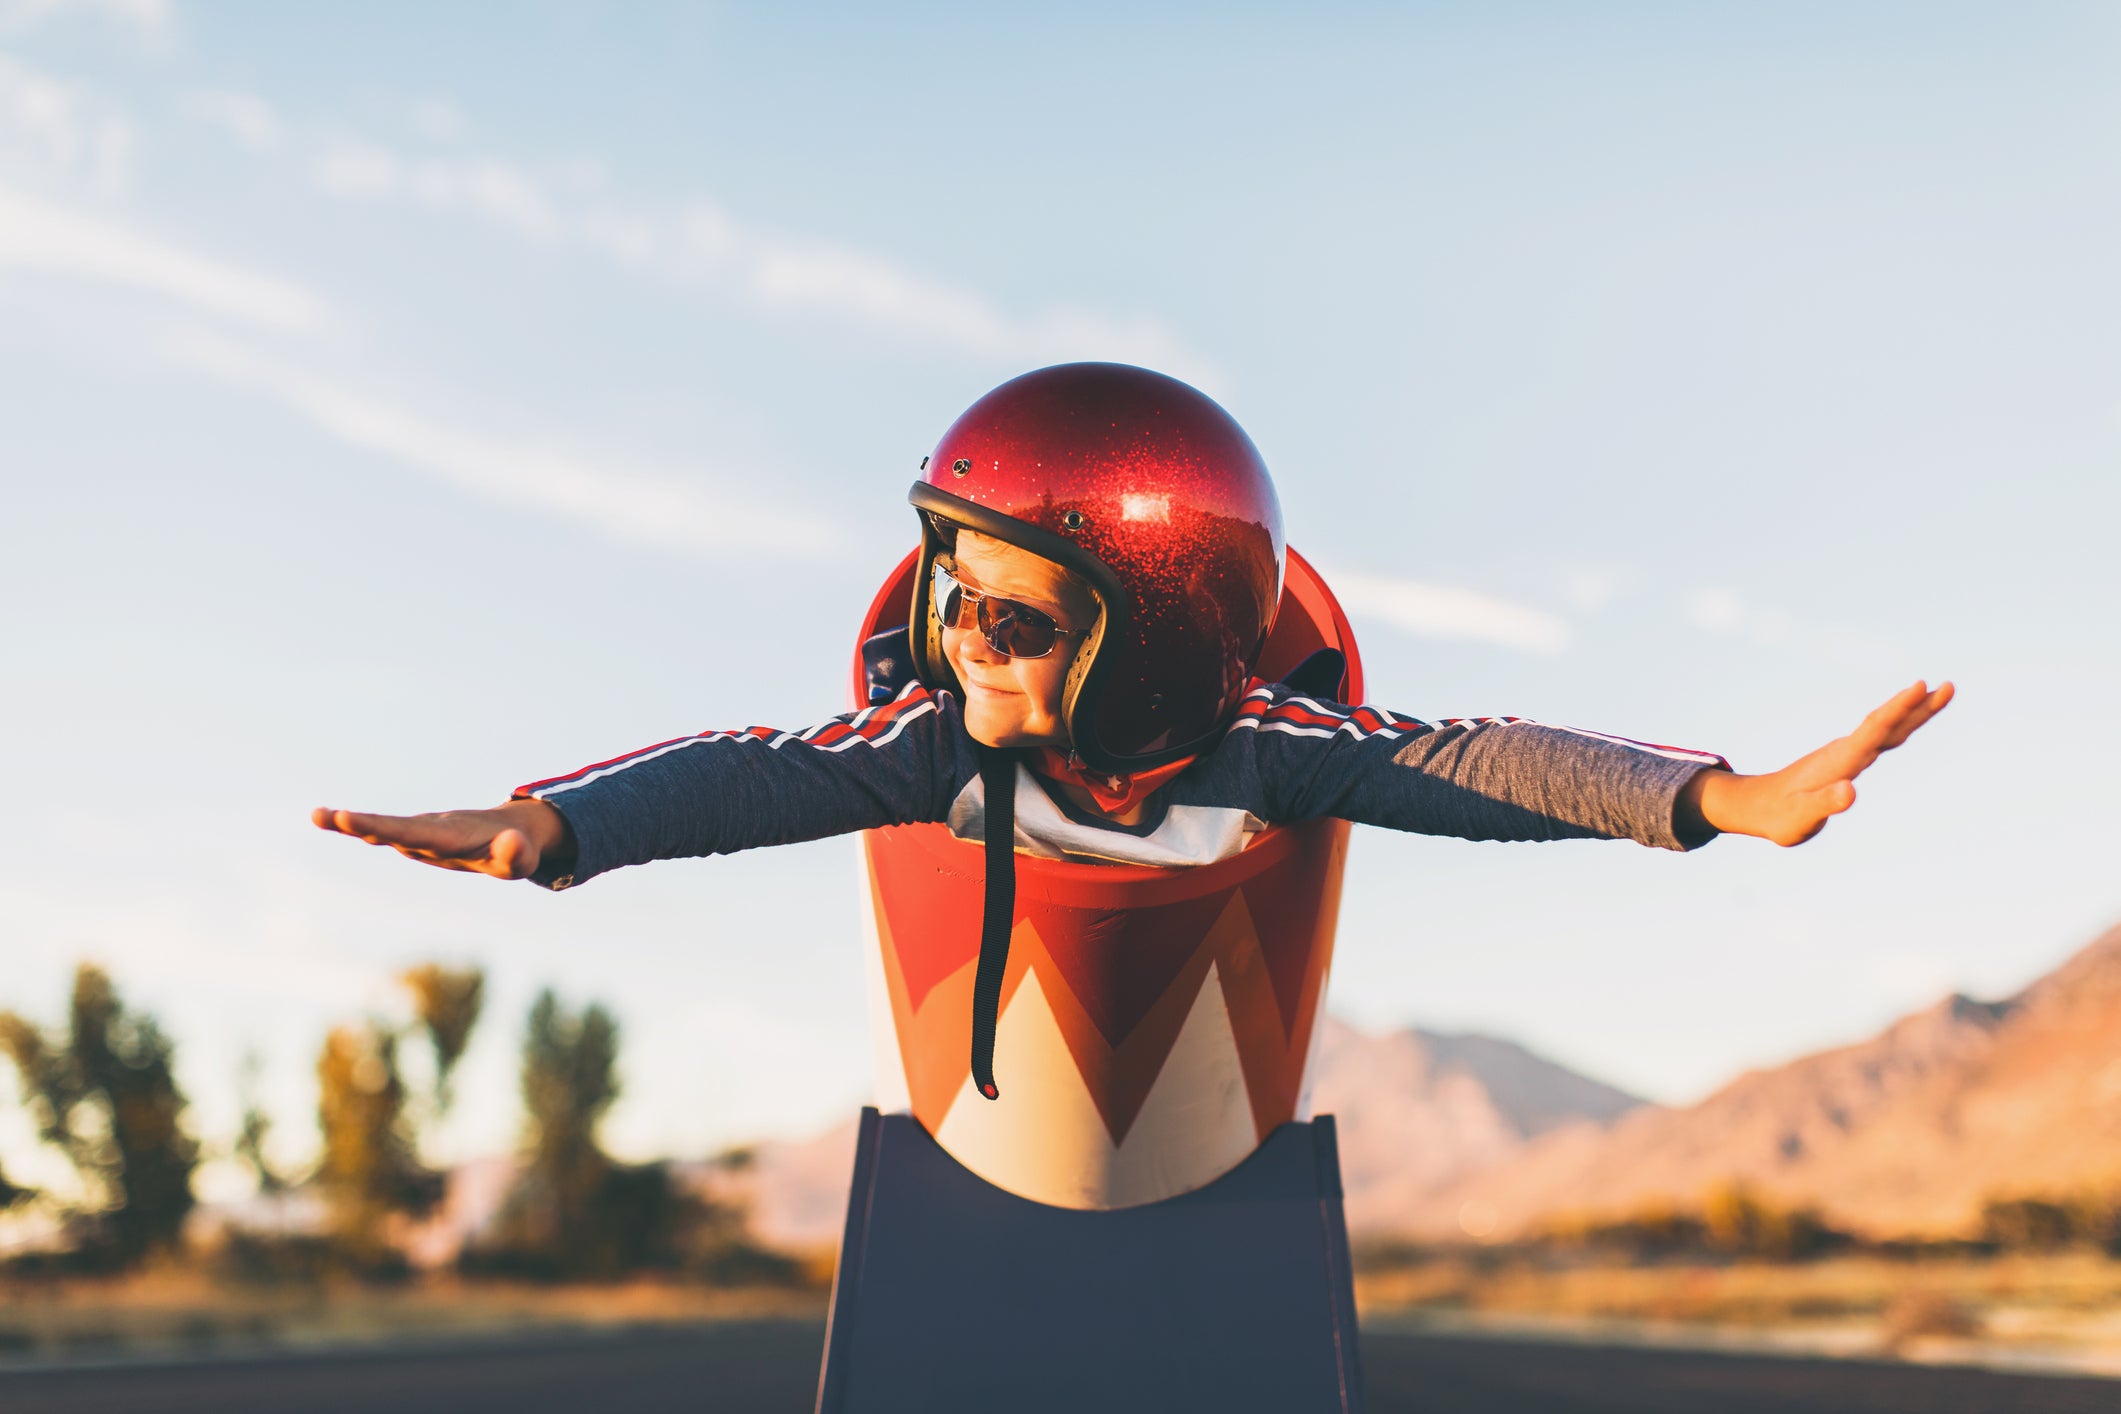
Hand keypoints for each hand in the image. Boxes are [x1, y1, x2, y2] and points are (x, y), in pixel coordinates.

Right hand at [311, 797, 568, 879]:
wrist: (514, 832)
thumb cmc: (517, 851)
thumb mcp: (522, 859)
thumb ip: (515, 854)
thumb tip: (511, 844)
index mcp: (450, 837)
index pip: (413, 834)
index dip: (384, 828)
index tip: (351, 818)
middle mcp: (431, 830)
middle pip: (392, 827)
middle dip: (361, 823)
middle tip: (323, 814)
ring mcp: (422, 834)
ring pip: (385, 827)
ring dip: (353, 823)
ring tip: (318, 814)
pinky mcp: (417, 838)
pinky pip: (387, 832)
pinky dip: (363, 827)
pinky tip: (336, 821)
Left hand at [1679, 680, 1953, 846]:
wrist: (1757, 805)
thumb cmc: (1779, 816)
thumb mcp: (1800, 817)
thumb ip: (1825, 804)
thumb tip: (1851, 791)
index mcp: (1840, 761)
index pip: (1874, 729)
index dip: (1898, 708)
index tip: (1920, 686)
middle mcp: (1846, 751)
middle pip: (1887, 723)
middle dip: (1917, 706)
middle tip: (1950, 686)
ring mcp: (1847, 753)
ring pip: (1887, 727)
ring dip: (1914, 711)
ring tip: (1940, 693)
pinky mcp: (1847, 759)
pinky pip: (1880, 737)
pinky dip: (1900, 725)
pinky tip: (1909, 721)